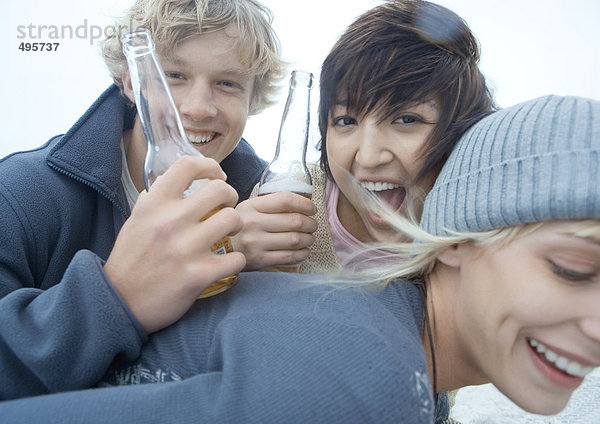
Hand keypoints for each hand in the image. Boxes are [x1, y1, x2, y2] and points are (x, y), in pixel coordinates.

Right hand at [104, 156, 245, 333]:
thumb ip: (153, 201)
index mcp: (153, 204)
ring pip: (233, 219)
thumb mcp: (135, 222)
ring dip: (237, 227)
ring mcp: (186, 248)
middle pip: (221, 190)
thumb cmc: (130, 260)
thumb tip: (167, 181)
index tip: (217, 176)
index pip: (187, 165)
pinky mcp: (199, 274)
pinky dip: (236, 261)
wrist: (119, 303)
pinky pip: (236, 258)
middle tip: (227, 209)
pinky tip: (226, 263)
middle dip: (231, 197)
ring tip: (229, 234)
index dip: (209, 166)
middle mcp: (170, 221)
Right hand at [231, 192, 316, 270]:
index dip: (304, 203)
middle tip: (313, 225)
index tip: (312, 208)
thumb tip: (301, 203)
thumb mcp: (246, 209)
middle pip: (295, 221)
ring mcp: (256, 243)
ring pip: (295, 239)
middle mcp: (253, 223)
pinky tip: (304, 250)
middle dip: (311, 223)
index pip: (285, 200)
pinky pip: (289, 257)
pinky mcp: (259, 260)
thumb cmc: (237, 228)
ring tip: (310, 238)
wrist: (216, 251)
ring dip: (309, 239)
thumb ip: (268, 205)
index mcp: (251, 206)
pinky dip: (302, 253)